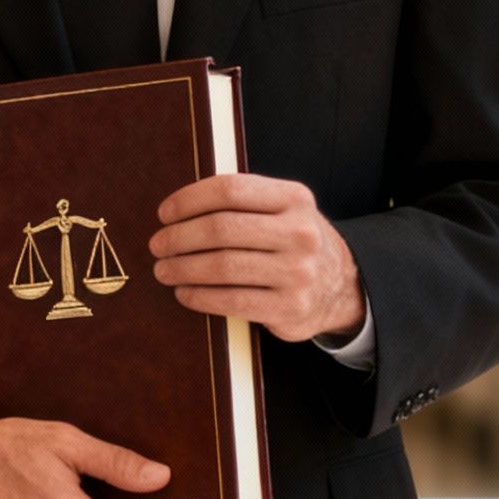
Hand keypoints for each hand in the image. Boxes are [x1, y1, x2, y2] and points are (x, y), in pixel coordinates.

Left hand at [150, 173, 365, 343]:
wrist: (340, 286)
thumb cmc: (292, 243)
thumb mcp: (283, 210)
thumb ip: (242, 202)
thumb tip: (177, 210)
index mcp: (294, 198)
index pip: (230, 190)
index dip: (189, 200)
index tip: (165, 213)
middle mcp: (300, 233)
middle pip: (221, 229)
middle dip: (179, 238)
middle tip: (158, 245)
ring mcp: (297, 272)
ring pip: (222, 267)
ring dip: (182, 268)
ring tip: (164, 270)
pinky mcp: (289, 307)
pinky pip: (231, 301)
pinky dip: (199, 296)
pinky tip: (185, 292)